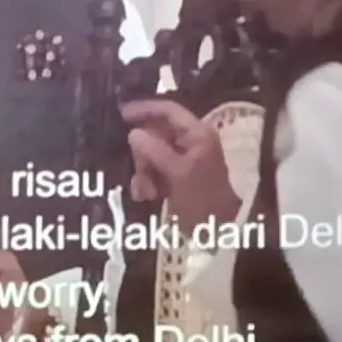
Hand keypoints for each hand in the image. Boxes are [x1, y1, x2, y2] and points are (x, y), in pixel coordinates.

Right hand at [122, 99, 242, 228]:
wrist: (220, 233)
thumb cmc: (203, 200)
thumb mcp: (178, 174)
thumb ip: (155, 151)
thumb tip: (133, 133)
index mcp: (198, 134)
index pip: (169, 111)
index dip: (145, 109)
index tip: (121, 114)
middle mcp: (191, 142)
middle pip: (156, 135)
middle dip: (144, 155)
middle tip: (140, 173)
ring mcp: (184, 160)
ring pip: (153, 154)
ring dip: (145, 172)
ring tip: (145, 193)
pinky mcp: (178, 177)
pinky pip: (156, 170)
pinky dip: (149, 181)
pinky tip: (147, 197)